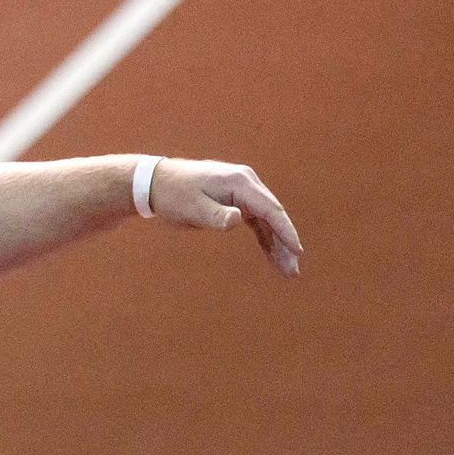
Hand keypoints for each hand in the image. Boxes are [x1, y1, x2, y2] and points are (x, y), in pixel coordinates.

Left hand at [150, 158, 301, 275]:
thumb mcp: (192, 208)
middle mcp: (246, 182)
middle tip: (292, 271)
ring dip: (277, 244)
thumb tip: (238, 219)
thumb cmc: (174, 195)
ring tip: (287, 271)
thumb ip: (216, 215)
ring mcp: (242, 190)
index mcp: (239, 182)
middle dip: (285, 243)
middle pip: (273, 215)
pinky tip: (272, 256)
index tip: (297, 251)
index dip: (285, 231)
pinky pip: (256, 220)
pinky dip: (264, 237)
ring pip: (267, 220)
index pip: (270, 209)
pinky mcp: (237, 199)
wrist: (156, 182)